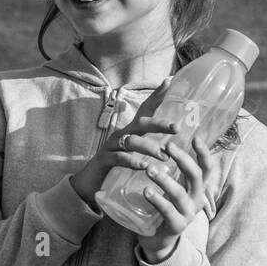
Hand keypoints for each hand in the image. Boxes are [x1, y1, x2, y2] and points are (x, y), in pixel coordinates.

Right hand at [71, 81, 176, 206]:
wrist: (90, 185)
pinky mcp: (104, 160)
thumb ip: (152, 148)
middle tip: (176, 127)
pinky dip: (133, 161)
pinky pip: (120, 158)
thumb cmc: (118, 169)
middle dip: (159, 124)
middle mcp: (122, 134)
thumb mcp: (136, 155)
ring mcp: (111, 146)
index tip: (170, 80)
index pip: (146, 110)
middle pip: (141, 123)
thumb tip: (176, 147)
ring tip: (165, 157)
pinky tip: (144, 166)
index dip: (157, 95)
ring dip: (150, 148)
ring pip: (132, 141)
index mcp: (132, 131)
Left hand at [137, 137, 217, 262]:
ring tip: (150, 169)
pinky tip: (146, 191)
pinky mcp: (176, 226)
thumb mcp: (171, 186)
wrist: (158, 237)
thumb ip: (171, 169)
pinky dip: (157, 200)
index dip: (204, 153)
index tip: (196, 137)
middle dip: (183, 159)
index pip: (206, 168)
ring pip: (179, 194)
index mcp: (197, 188)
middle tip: (167, 146)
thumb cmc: (164, 205)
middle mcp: (196, 199)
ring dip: (165, 180)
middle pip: (196, 177)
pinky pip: (168, 211)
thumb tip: (166, 139)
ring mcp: (188, 214)